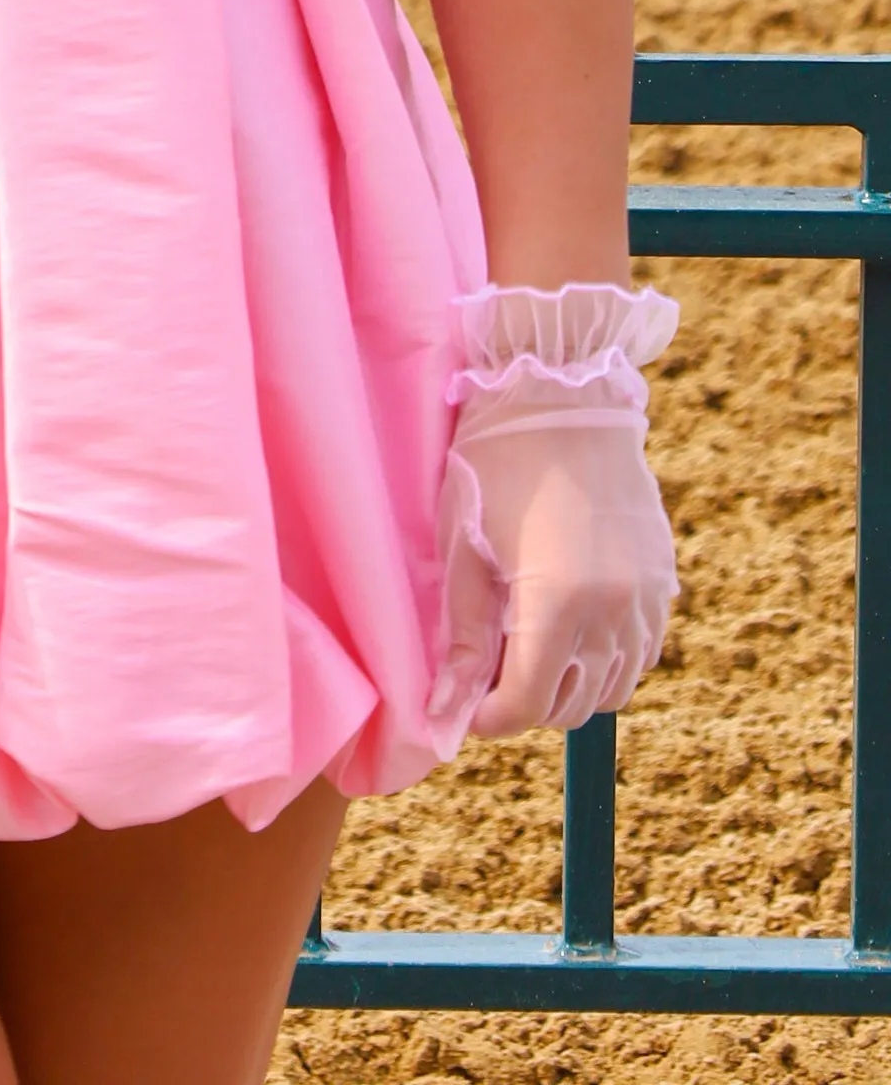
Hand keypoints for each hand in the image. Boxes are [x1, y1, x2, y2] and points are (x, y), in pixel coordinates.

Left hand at [439, 284, 677, 735]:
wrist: (563, 392)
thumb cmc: (497, 461)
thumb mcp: (464, 543)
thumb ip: (463, 633)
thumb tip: (446, 707)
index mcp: (558, 600)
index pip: (528, 703)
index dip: (491, 719)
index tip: (466, 706)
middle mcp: (613, 609)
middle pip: (572, 705)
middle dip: (526, 702)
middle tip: (492, 670)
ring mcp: (646, 596)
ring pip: (613, 688)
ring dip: (569, 686)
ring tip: (529, 648)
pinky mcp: (663, 579)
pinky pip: (643, 653)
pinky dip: (609, 661)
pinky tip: (573, 629)